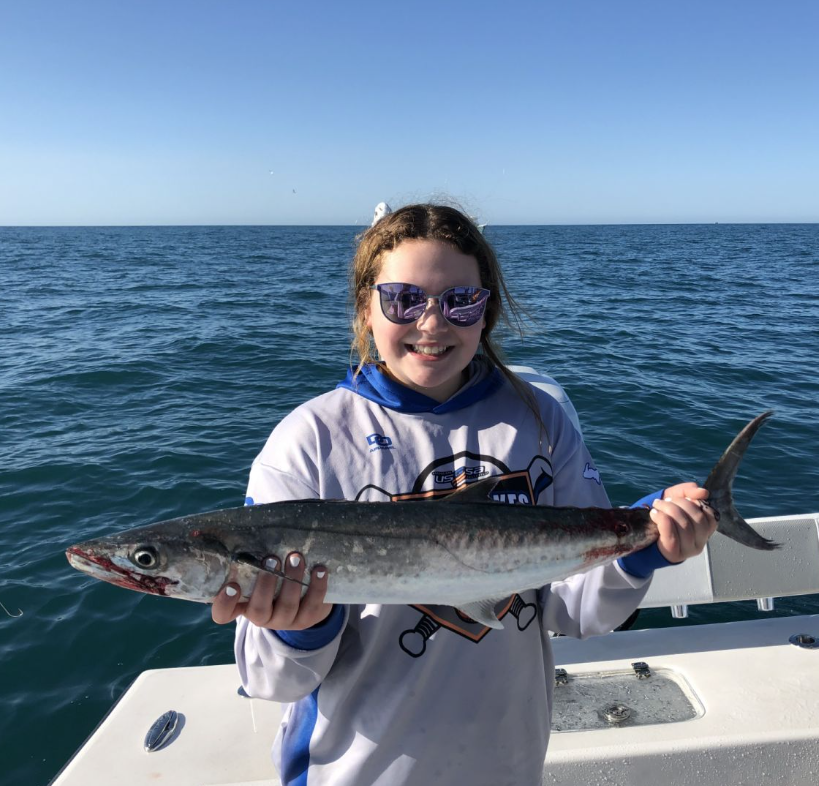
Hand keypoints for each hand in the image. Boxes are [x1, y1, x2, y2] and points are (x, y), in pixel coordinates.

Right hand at [211, 552, 332, 629]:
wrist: (304, 595)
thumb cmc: (274, 570)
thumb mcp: (260, 562)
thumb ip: (252, 544)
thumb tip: (252, 508)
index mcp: (242, 604)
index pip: (223, 613)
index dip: (224, 603)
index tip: (232, 584)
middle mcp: (262, 616)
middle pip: (258, 610)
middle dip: (265, 585)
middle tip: (271, 559)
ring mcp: (285, 620)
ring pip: (287, 607)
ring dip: (292, 581)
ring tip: (296, 557)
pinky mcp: (308, 618)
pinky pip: (313, 605)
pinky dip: (317, 586)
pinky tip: (319, 569)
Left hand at [651, 482, 717, 563]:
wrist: (641, 535)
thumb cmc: (661, 517)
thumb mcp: (672, 499)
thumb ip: (687, 492)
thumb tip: (703, 492)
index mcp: (704, 528)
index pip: (709, 514)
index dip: (694, 502)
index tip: (679, 498)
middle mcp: (701, 541)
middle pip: (698, 518)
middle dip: (679, 503)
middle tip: (664, 501)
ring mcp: (689, 550)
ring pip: (685, 526)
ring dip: (668, 510)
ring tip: (656, 506)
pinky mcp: (674, 554)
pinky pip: (672, 535)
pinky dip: (662, 519)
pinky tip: (654, 514)